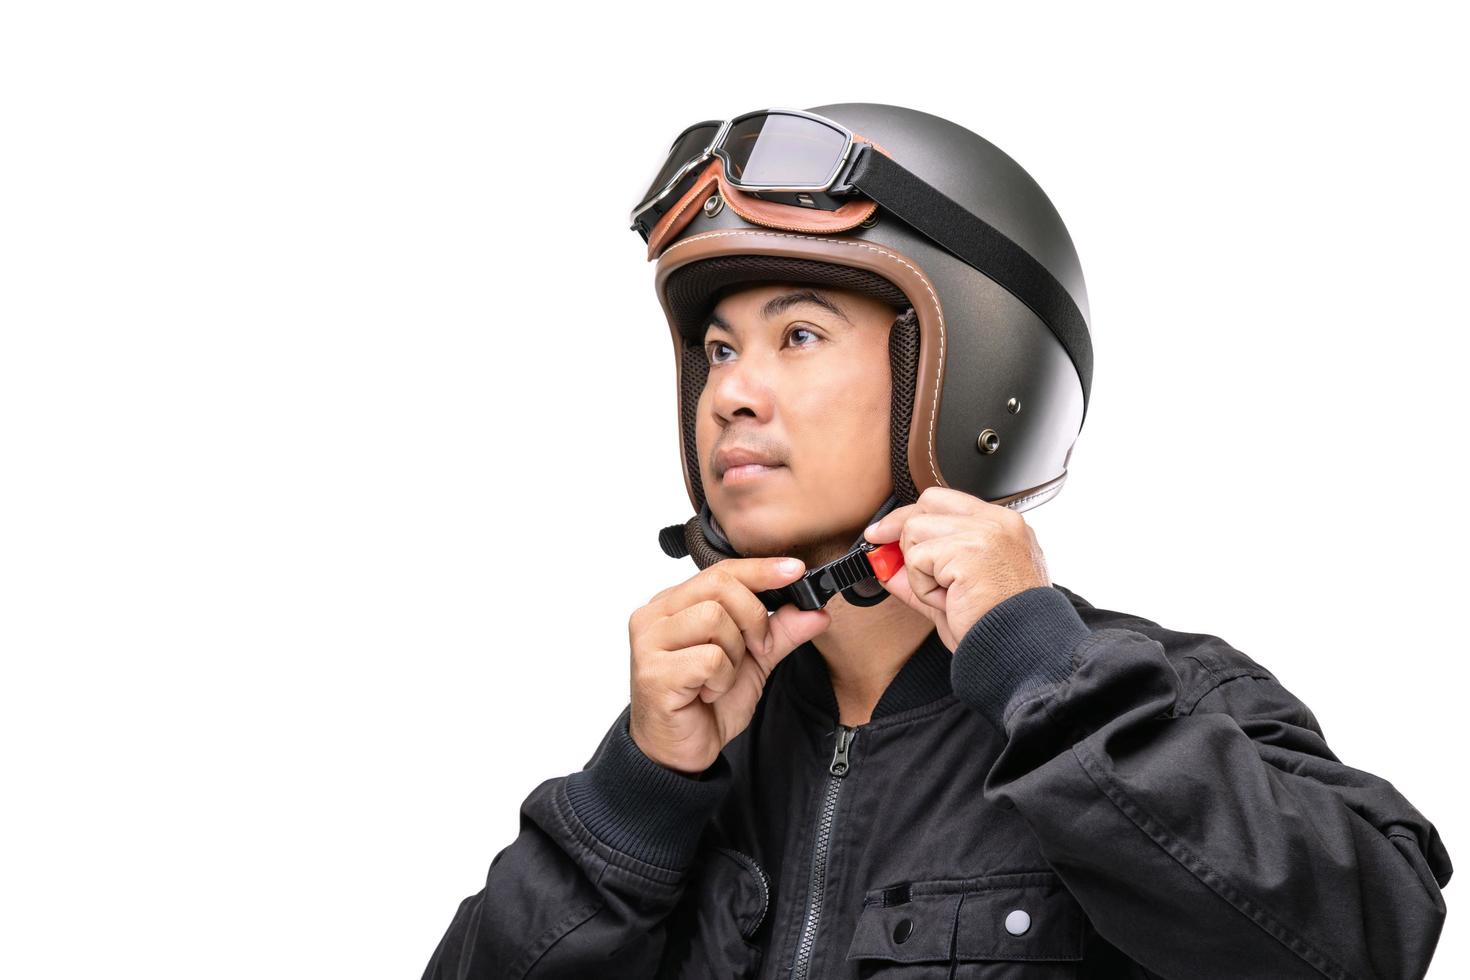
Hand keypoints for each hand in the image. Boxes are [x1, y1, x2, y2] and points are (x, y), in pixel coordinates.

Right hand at [627, 558, 831, 775]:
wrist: (679, 753)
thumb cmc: (705, 704)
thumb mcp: (753, 662)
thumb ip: (780, 632)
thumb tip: (816, 610)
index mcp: (674, 604)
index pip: (721, 570)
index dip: (761, 569)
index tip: (795, 570)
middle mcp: (655, 615)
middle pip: (720, 586)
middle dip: (753, 618)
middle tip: (758, 650)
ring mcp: (649, 642)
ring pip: (715, 618)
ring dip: (735, 654)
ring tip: (722, 677)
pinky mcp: (654, 672)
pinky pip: (709, 658)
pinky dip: (722, 679)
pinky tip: (708, 693)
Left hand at [863, 486, 1050, 650]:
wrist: (1020, 651)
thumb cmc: (999, 626)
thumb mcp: (958, 590)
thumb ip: (924, 571)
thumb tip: (886, 563)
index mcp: (1004, 527)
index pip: (946, 502)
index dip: (912, 518)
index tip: (885, 535)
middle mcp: (999, 522)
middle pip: (927, 504)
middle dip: (903, 533)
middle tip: (902, 565)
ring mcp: (985, 533)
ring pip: (915, 530)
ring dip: (919, 570)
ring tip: (948, 594)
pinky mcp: (967, 551)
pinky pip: (916, 560)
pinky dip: (923, 587)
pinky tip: (949, 601)